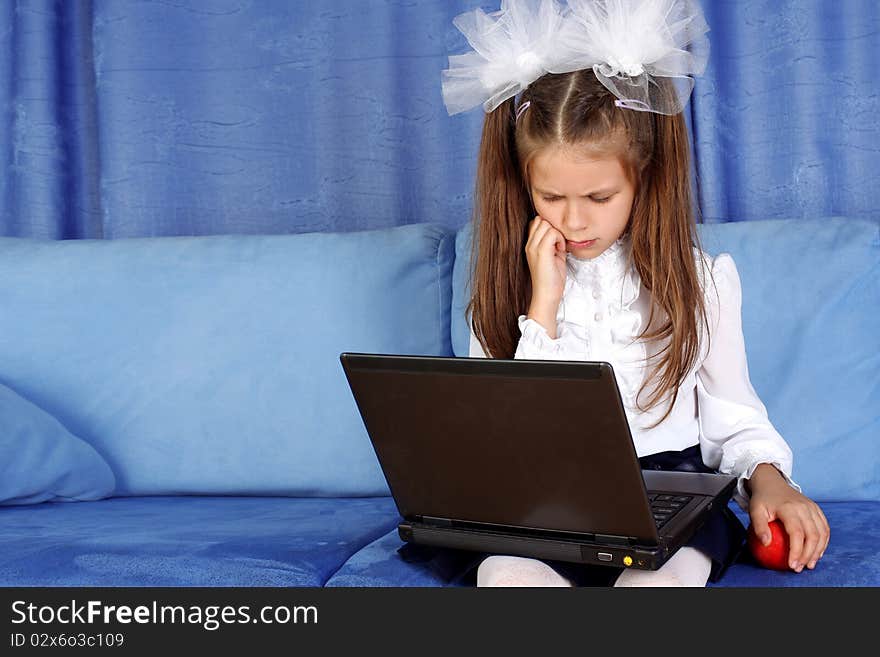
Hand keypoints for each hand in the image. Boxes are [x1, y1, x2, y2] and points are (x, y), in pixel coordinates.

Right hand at [524, 216, 565, 330]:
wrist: (547, 295)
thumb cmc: (551, 280)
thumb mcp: (553, 257)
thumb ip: (554, 244)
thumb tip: (561, 234)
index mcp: (530, 246)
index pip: (536, 223)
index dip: (549, 228)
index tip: (556, 242)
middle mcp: (529, 245)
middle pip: (541, 220)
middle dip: (553, 229)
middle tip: (558, 245)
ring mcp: (533, 247)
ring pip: (547, 224)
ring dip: (557, 234)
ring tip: (559, 248)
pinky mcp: (541, 251)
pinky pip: (552, 233)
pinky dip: (560, 240)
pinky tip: (560, 251)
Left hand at [747, 464, 829, 572]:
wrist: (771, 482)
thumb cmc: (762, 499)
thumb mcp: (754, 510)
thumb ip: (759, 526)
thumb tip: (765, 544)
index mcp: (789, 508)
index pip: (797, 533)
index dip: (796, 551)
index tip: (792, 565)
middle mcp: (804, 507)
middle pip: (813, 535)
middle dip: (808, 555)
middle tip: (800, 568)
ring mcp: (812, 507)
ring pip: (822, 533)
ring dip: (817, 551)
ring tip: (809, 564)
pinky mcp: (816, 509)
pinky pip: (824, 528)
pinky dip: (823, 542)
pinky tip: (816, 553)